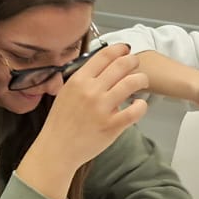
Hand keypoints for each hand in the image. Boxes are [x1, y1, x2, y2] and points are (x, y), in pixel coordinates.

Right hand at [25, 45, 148, 178]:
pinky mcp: (112, 125)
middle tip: (136, 64)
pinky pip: (136, 110)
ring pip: (132, 83)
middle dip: (133, 61)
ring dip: (141, 79)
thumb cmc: (61, 122)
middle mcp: (91, 91)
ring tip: (141, 82)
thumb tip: (103, 67)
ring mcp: (102, 108)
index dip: (119, 49)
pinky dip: (142, 105)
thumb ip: (83, 79)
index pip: (104, 55)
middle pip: (121, 65)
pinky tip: (139, 105)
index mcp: (79, 80)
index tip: (125, 50)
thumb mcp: (66, 92)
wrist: (57, 148)